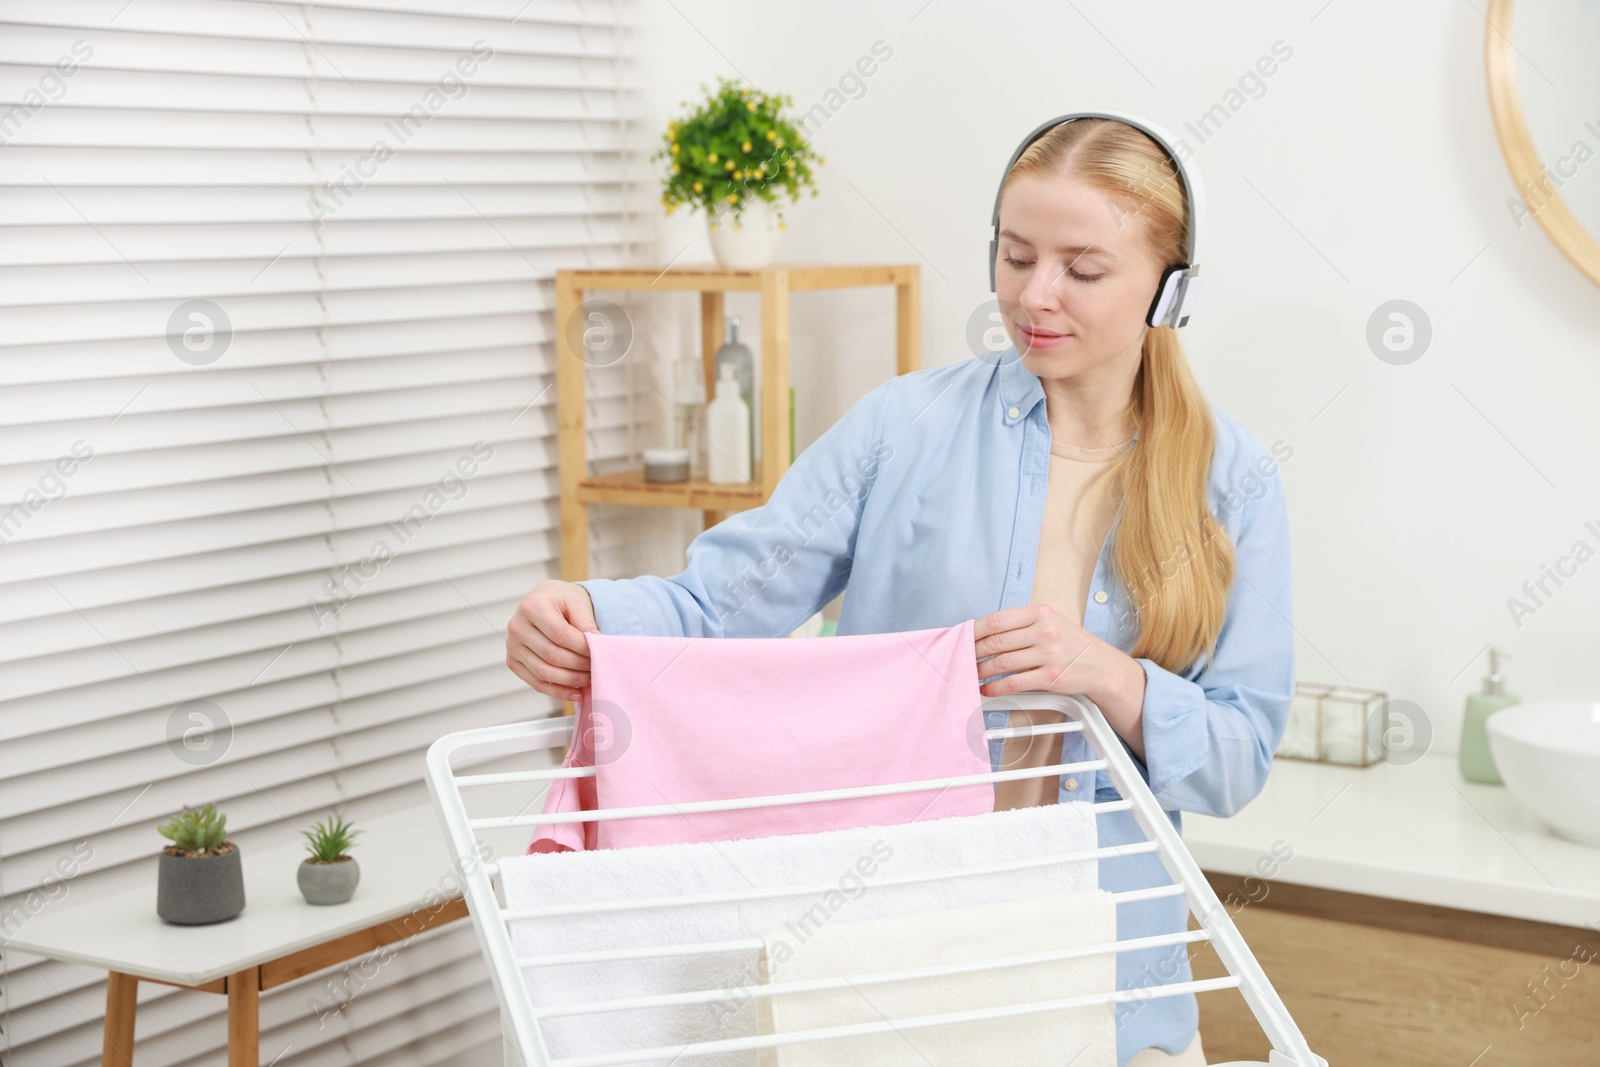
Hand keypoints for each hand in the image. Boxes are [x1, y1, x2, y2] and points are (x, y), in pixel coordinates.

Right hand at [506, 580, 599, 701]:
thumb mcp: (577, 602)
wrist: (544, 600)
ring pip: (544, 672)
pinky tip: (575, 693)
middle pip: (552, 655)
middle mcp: (517, 627)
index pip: (560, 634)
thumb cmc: (562, 600)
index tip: (599, 652)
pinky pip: (536, 682)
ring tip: (590, 680)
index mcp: (532, 607)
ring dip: (570, 680)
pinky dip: (557, 692)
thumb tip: (597, 646)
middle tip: (598, 668)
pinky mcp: (514, 662)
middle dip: (579, 665)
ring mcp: (512, 646)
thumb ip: (586, 623)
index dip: (582, 647)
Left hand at [973, 603, 1148, 761]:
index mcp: (1040, 613)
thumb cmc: (1072, 644)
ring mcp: (1048, 654)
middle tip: (961, 659)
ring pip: (1001, 663)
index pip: (997, 620)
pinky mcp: (1050, 677)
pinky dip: (994, 688)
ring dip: (980, 671)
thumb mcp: (1051, 622)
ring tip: (970, 675)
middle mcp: (1044, 630)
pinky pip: (1012, 683)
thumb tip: (986, 632)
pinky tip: (986, 689)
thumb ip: (1022, 624)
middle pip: (995, 641)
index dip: (974, 631)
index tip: (962, 639)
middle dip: (973, 653)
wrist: (1103, 666)